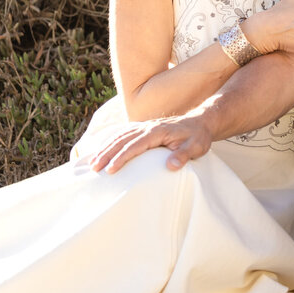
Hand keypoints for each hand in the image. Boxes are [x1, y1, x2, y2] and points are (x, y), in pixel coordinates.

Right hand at [87, 117, 212, 173]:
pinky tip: (103, 149)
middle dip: (106, 153)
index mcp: (158, 131)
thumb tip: (171, 166)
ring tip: (93, 162)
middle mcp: (148, 127)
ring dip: (105, 147)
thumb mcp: (196, 147)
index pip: (135, 145)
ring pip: (120, 135)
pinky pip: (124, 133)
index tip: (110, 170)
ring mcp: (145, 126)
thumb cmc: (198, 137)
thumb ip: (184, 155)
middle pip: (122, 139)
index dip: (121, 157)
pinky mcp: (144, 128)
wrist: (201, 122)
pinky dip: (111, 140)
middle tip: (94, 168)